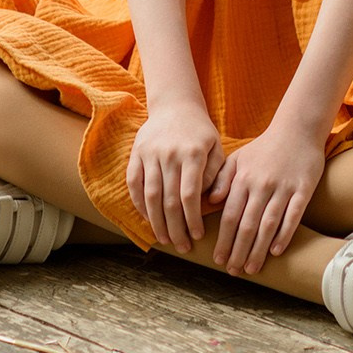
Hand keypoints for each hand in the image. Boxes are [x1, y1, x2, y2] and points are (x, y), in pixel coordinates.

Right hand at [127, 99, 224, 253]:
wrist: (175, 105)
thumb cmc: (200, 132)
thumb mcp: (216, 147)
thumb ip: (217, 174)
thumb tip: (213, 201)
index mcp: (193, 153)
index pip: (190, 195)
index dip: (192, 219)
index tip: (197, 236)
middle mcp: (170, 154)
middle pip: (169, 200)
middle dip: (176, 228)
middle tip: (182, 246)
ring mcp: (151, 154)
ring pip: (150, 196)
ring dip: (157, 222)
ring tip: (165, 239)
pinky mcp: (136, 154)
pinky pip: (134, 184)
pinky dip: (139, 205)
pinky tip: (148, 220)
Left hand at [205, 121, 325, 275]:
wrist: (297, 129)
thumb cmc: (265, 147)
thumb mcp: (238, 158)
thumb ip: (222, 179)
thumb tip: (209, 202)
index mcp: (243, 179)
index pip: (229, 215)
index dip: (223, 240)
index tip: (218, 260)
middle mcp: (261, 185)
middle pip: (247, 224)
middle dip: (238, 251)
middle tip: (233, 271)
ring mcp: (282, 187)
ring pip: (268, 224)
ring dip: (258, 249)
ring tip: (251, 268)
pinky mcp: (303, 189)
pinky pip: (293, 216)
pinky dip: (284, 234)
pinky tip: (276, 251)